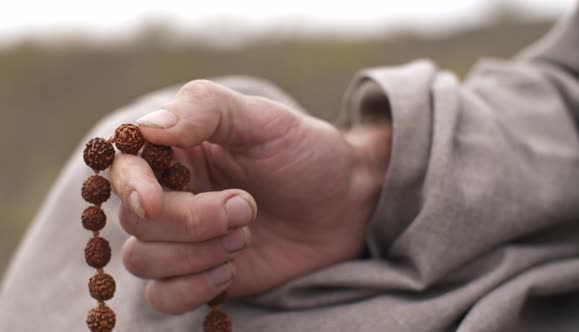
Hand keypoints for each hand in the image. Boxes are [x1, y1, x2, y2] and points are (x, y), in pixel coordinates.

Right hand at [110, 80, 390, 313]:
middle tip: (246, 208)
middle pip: (136, 220)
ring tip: (246, 235)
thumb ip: (207, 109)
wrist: (345, 205)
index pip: (123, 166)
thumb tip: (148, 127)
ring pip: (143, 260)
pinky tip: (232, 269)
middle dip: (191, 221)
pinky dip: (192, 288)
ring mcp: (184, 238)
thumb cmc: (306, 155)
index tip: (157, 201)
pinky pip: (163, 296)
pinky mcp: (199, 274)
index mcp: (178, 150)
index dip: (131, 186)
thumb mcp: (265, 119)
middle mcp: (173, 193)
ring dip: (196, 254)